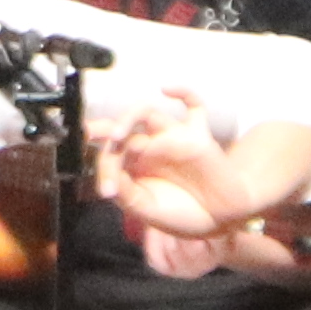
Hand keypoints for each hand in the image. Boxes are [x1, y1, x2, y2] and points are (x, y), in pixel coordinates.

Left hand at [94, 84, 310, 281]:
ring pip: (147, 113)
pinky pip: (194, 105)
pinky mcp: (197, 136)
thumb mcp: (149, 210)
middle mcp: (150, 147)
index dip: (104, 168)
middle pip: (122, 128)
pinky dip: (183, 92)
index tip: (107, 192)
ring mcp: (172, 138)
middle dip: (104, 130)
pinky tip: (166, 88)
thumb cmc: (184, 215)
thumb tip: (108, 185)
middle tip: (88, 134)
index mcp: (134, 165)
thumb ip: (128, 195)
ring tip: (117, 135)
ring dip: (128, 118)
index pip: (110, 154)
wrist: (221, 220)